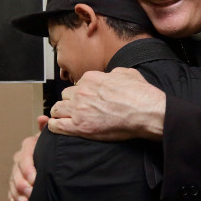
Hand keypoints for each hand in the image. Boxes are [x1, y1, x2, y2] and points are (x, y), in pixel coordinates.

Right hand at [7, 116, 48, 200]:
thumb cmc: (50, 144)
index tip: (35, 180)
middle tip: (31, 195)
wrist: (47, 151)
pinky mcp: (15, 180)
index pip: (25, 158)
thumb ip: (46, 128)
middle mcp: (19, 157)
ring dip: (18, 193)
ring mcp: (16, 169)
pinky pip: (10, 189)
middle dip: (23, 184)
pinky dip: (12, 196)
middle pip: (17, 172)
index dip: (28, 170)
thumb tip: (43, 118)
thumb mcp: (49, 136)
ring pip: (13, 182)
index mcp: (28, 146)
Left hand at [48, 68, 165, 140]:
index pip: (78, 84)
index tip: (87, 99)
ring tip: (65, 118)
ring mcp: (79, 109)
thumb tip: (111, 75)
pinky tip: (57, 127)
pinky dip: (54, 126)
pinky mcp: (79, 126)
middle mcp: (82, 92)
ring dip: (61, 113)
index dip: (82, 92)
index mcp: (91, 78)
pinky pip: (56, 125)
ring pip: (57, 108)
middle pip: (66, 95)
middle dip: (70, 102)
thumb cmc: (140, 94)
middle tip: (78, 109)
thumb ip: (114, 73)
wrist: (145, 112)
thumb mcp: (127, 73)